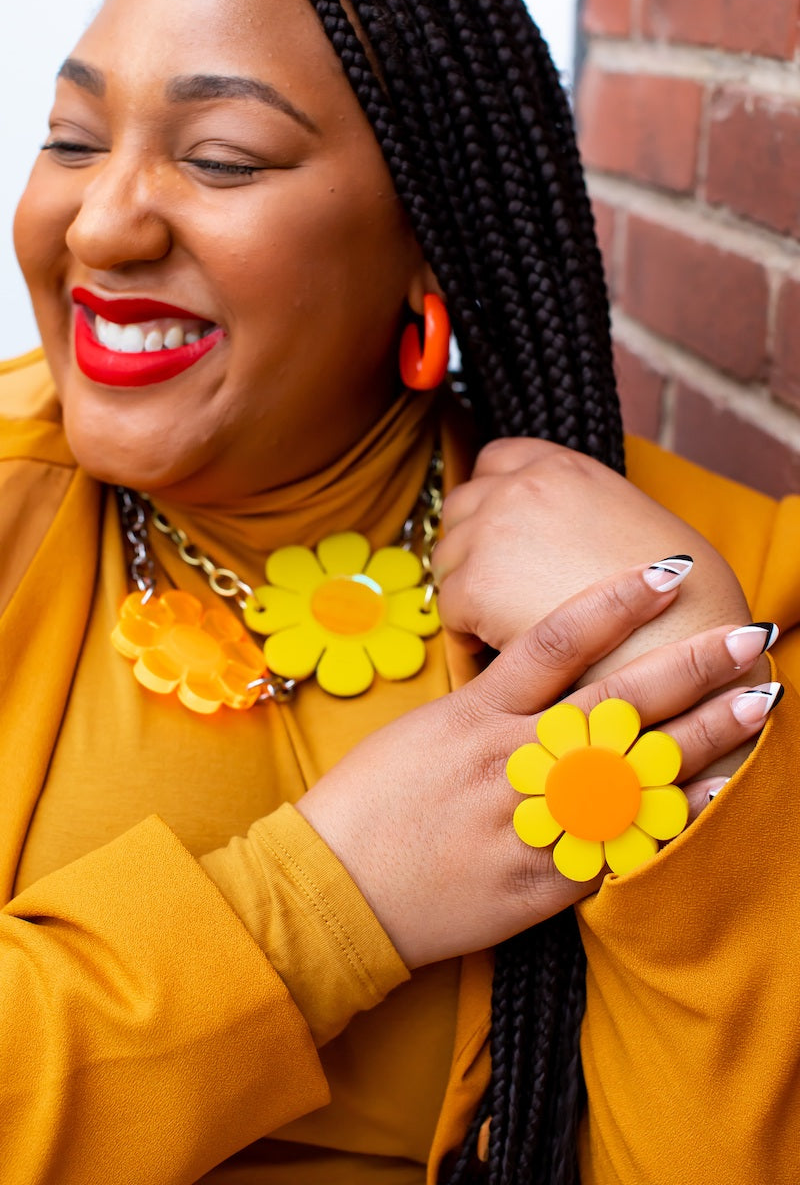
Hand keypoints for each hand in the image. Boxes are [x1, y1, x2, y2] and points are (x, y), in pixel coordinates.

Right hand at [297, 562, 776, 968]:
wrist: (335, 888)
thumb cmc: (371, 801)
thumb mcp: (423, 728)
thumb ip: (489, 703)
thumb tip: (546, 674)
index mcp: (475, 714)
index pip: (557, 640)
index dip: (617, 600)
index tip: (668, 572)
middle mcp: (508, 759)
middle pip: (614, 701)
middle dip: (688, 663)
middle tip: (747, 634)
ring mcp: (528, 820)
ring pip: (631, 769)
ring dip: (703, 732)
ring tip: (758, 699)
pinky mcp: (541, 880)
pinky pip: (618, 844)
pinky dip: (671, 817)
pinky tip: (716, 790)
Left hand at [433, 438, 751, 667]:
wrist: (673, 640)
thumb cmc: (677, 592)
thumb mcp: (639, 518)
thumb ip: (590, 508)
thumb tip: (573, 529)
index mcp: (561, 466)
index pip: (496, 458)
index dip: (492, 494)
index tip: (497, 526)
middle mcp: (518, 489)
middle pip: (461, 503)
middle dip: (469, 539)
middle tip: (490, 579)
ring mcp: (491, 535)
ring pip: (447, 556)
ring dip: (465, 585)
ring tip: (495, 619)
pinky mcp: (475, 587)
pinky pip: (448, 606)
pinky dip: (466, 629)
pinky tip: (494, 645)